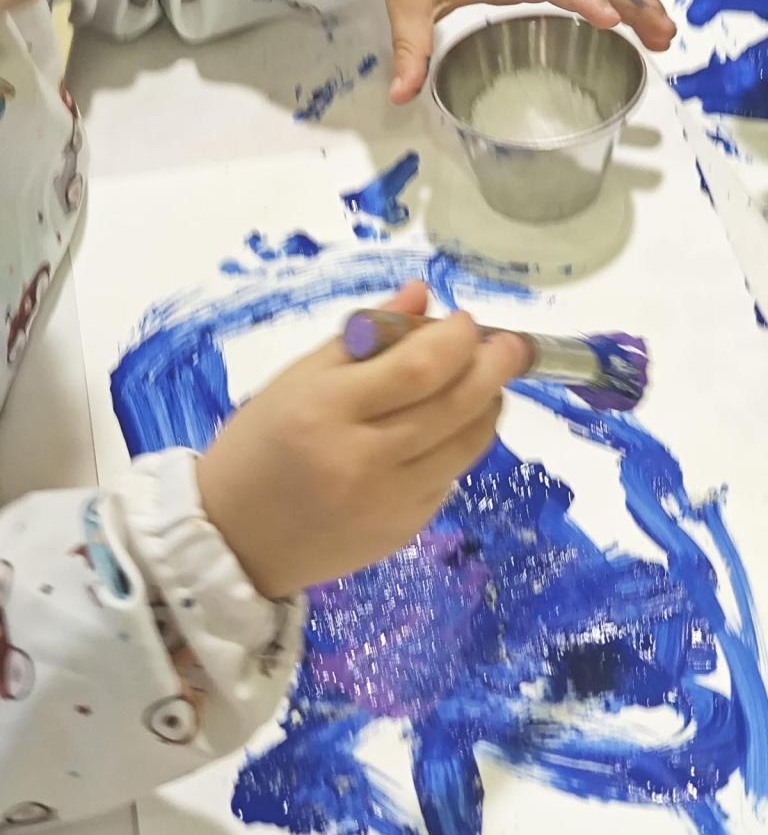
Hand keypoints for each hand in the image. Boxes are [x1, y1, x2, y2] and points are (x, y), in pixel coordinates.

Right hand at [196, 282, 528, 598]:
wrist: (232, 540)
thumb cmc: (257, 446)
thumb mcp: (296, 379)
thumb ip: (363, 335)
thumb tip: (421, 294)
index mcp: (325, 410)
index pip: (418, 368)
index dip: (456, 339)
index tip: (465, 320)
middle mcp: (363, 460)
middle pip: (455, 406)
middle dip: (494, 367)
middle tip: (510, 344)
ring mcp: (389, 502)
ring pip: (467, 445)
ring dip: (487, 406)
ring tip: (485, 382)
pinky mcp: (404, 530)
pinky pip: (450, 477)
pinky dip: (460, 444)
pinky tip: (447, 427)